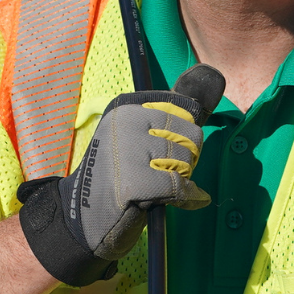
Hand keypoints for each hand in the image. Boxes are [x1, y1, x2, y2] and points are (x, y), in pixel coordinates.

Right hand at [19, 67, 220, 286]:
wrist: (82, 218)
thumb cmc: (117, 179)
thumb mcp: (135, 139)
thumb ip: (170, 117)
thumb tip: (211, 75)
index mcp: (126, 108)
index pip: (182, 111)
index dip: (184, 137)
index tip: (166, 152)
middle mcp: (125, 123)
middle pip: (191, 135)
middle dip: (187, 158)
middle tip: (165, 172)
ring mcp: (128, 151)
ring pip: (186, 161)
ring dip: (182, 179)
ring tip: (158, 187)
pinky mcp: (134, 182)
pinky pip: (179, 187)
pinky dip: (187, 198)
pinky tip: (183, 201)